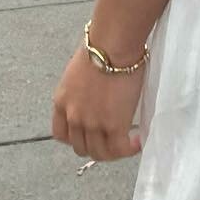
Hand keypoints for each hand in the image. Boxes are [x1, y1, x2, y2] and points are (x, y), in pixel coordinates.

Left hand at [51, 47, 144, 161]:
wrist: (113, 46)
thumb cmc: (101, 48)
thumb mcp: (78, 73)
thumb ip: (81, 92)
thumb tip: (96, 95)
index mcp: (62, 102)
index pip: (61, 134)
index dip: (75, 138)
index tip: (88, 135)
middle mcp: (73, 117)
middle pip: (81, 148)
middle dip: (96, 146)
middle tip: (112, 139)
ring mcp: (92, 124)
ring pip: (100, 153)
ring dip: (114, 152)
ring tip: (127, 142)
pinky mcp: (113, 126)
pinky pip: (120, 149)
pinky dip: (129, 150)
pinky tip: (138, 141)